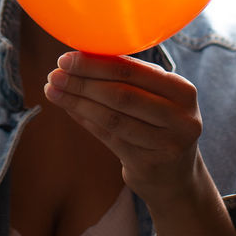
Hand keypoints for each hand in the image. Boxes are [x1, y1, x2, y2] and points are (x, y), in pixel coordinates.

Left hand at [43, 51, 204, 209]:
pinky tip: (69, 108)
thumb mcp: (158, 97)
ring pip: (112, 118)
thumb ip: (130, 77)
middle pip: (121, 95)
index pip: (133, 71)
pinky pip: (108, 137)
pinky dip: (85, 120)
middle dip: (82, 83)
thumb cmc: (160, 124)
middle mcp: (180, 117)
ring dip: (77, 102)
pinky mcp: (148, 164)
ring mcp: (166, 144)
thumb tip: (80, 59)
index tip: (67, 59)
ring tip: (53, 90)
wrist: (176, 176)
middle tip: (54, 75)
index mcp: (183, 90)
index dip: (96, 64)